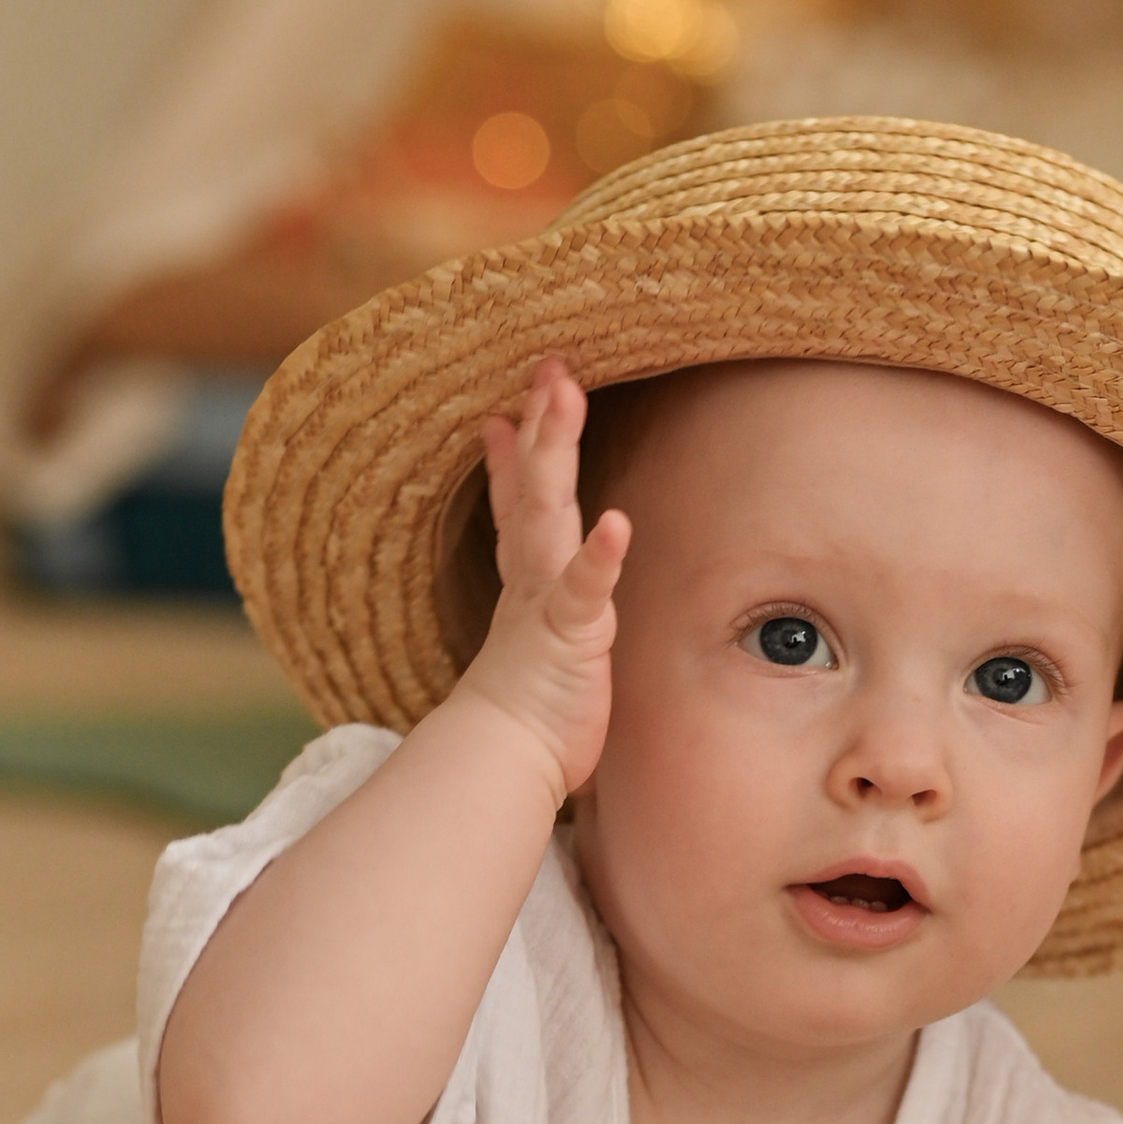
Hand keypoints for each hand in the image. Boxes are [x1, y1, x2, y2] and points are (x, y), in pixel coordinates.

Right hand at [457, 358, 629, 800]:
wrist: (506, 757)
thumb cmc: (531, 704)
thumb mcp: (539, 637)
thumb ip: (543, 592)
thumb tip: (549, 558)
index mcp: (530, 575)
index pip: (521, 497)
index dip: (520, 446)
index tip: (513, 400)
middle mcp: (535, 575)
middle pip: (537, 484)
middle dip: (544, 423)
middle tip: (551, 366)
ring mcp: (548, 598)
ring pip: (548, 512)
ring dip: (553, 456)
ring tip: (562, 402)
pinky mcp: (570, 633)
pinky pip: (584, 588)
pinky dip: (598, 556)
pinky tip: (616, 523)